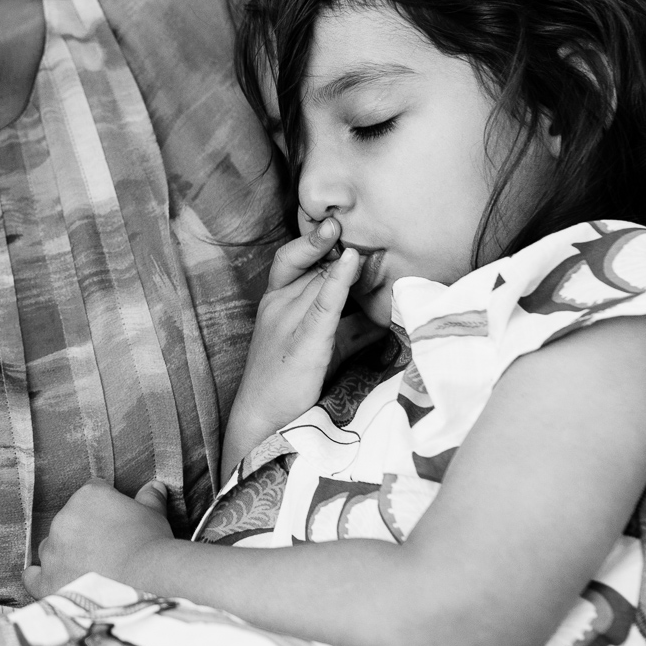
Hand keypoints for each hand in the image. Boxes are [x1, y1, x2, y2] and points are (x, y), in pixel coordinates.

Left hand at [24, 480, 174, 598]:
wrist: (147, 581)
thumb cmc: (152, 545)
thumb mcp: (154, 516)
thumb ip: (149, 498)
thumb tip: (154, 486)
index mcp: (88, 497)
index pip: (92, 494)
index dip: (106, 509)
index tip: (116, 524)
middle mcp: (63, 519)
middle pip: (69, 522)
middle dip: (85, 533)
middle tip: (108, 551)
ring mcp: (53, 551)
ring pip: (51, 547)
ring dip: (65, 555)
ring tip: (88, 570)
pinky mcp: (47, 580)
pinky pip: (33, 577)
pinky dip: (41, 578)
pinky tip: (54, 581)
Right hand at [222, 216, 361, 467]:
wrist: (262, 421)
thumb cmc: (289, 386)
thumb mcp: (321, 347)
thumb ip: (348, 328)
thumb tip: (383, 318)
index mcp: (275, 302)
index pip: (292, 258)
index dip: (313, 240)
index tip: (335, 224)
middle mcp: (277, 304)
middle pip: (314, 265)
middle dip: (338, 247)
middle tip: (367, 227)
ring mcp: (287, 321)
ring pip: (320, 278)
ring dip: (348, 260)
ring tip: (373, 238)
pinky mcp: (303, 341)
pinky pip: (322, 303)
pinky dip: (338, 280)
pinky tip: (351, 260)